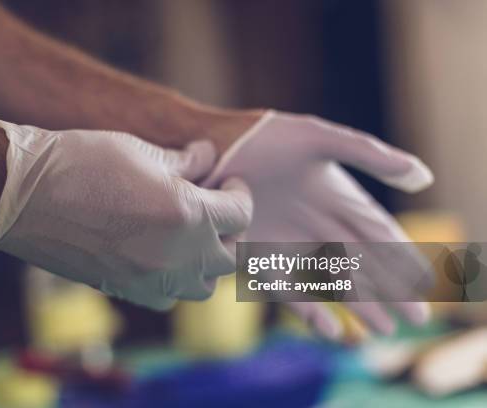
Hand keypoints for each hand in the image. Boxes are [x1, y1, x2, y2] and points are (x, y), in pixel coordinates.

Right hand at [0, 119, 252, 309]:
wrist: (19, 196)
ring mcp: (150, 280)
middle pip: (229, 256)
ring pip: (203, 286)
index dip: (240, 194)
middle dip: (229, 230)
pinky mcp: (124, 291)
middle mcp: (176, 256)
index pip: (240, 214)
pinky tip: (163, 256)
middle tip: (214, 207)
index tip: (229, 183)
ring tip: (193, 235)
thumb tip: (208, 158)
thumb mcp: (140, 149)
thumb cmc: (78, 163)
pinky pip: (169, 298)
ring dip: (207, 261)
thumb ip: (185, 161)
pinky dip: (176, 281)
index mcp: (187, 215)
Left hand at [202, 110, 433, 337]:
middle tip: (417, 320)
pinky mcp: (261, 257)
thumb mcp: (322, 140)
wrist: (219, 147)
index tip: (426, 284)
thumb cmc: (270, 138)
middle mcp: (319, 225)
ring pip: (333, 281)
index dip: (403, 259)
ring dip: (360, 306)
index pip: (379, 234)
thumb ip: (370, 155)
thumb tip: (424, 177)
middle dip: (391, 292)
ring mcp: (292, 243)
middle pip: (362, 264)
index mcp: (339, 198)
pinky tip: (330, 329)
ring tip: (384, 330)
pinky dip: (310, 310)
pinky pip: (290, 289)